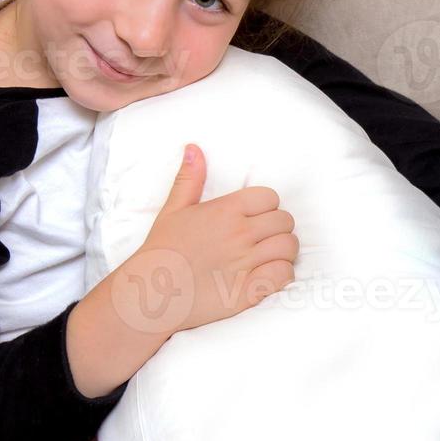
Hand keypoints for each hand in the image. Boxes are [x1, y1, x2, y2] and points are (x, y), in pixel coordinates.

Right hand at [128, 142, 297, 335]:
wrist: (151, 291)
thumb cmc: (162, 249)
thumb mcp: (173, 209)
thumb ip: (190, 178)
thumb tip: (194, 148)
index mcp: (225, 210)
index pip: (270, 197)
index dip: (267, 207)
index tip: (256, 218)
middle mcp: (239, 234)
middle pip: (284, 221)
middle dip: (277, 228)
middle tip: (263, 238)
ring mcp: (246, 262)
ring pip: (288, 247)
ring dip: (283, 250)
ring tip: (269, 255)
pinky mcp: (249, 290)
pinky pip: (283, 274)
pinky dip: (281, 273)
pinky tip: (268, 275)